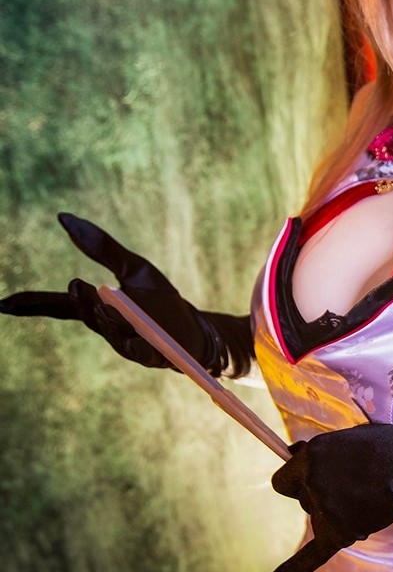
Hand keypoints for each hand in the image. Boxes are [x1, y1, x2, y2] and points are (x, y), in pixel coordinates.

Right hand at [0, 213, 252, 375]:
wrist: (194, 329)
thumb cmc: (162, 301)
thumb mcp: (134, 267)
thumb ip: (101, 246)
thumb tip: (63, 217)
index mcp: (97, 307)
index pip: (58, 306)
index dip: (32, 305)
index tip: (3, 304)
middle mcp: (105, 327)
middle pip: (81, 315)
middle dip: (76, 302)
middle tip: (74, 284)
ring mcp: (125, 342)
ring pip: (107, 330)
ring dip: (101, 314)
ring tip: (101, 297)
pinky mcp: (148, 354)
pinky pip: (133, 346)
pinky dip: (126, 333)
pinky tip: (124, 319)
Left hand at [264, 423, 392, 571]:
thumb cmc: (392, 445)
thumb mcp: (353, 435)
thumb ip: (321, 448)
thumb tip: (293, 452)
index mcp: (312, 456)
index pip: (285, 476)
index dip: (301, 476)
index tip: (318, 475)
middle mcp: (311, 483)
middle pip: (300, 498)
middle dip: (319, 492)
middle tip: (354, 484)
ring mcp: (324, 510)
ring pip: (315, 517)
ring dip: (332, 511)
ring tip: (366, 498)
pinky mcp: (339, 533)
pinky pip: (309, 556)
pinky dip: (288, 570)